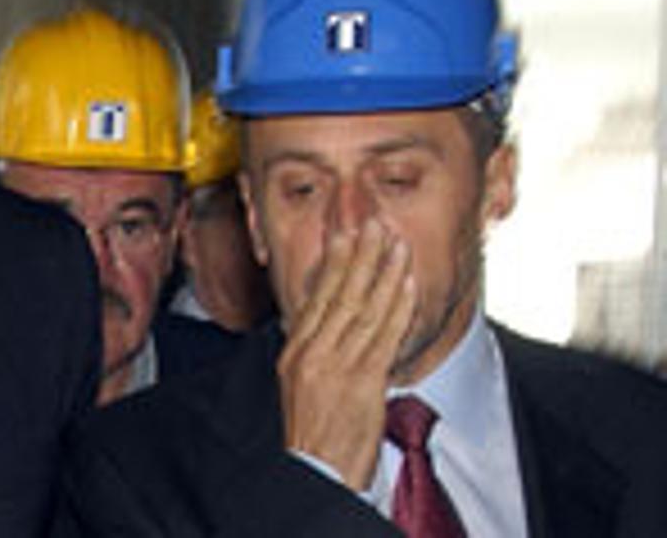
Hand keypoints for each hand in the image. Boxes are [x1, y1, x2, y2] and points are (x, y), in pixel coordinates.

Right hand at [277, 218, 415, 489]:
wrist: (313, 475)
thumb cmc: (312, 441)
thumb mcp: (300, 389)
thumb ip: (314, 354)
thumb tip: (328, 326)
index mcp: (294, 353)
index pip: (315, 299)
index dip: (332, 265)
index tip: (343, 236)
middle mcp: (312, 354)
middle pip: (338, 295)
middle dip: (358, 256)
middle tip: (372, 224)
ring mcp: (337, 367)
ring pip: (363, 309)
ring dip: (382, 272)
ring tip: (395, 243)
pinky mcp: (363, 383)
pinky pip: (383, 337)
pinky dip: (396, 307)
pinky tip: (405, 284)